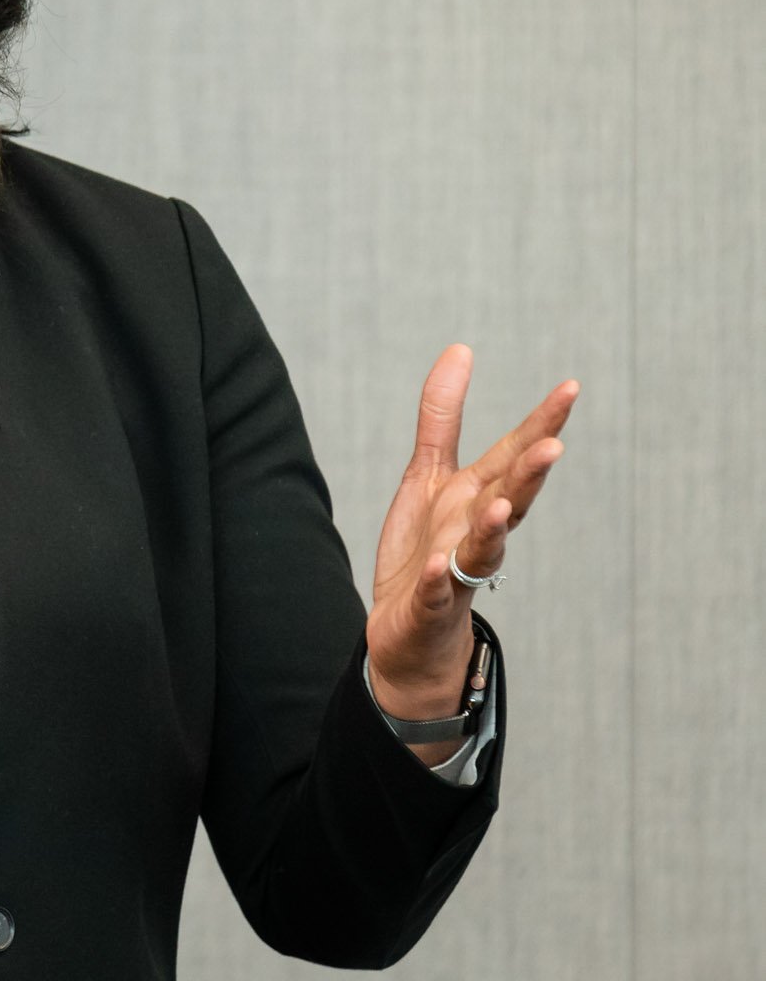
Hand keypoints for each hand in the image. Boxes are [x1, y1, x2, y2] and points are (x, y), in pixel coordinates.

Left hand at [367, 344, 575, 751]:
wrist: (411, 632)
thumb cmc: (427, 546)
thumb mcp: (429, 474)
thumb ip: (442, 415)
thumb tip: (461, 349)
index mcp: (478, 496)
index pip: (514, 456)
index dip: (541, 424)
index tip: (570, 388)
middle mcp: (476, 530)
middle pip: (509, 499)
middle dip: (531, 475)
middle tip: (554, 446)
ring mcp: (456, 570)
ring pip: (483, 549)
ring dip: (494, 527)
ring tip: (503, 504)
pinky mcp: (428, 605)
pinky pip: (434, 593)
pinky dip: (437, 581)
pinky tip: (436, 569)